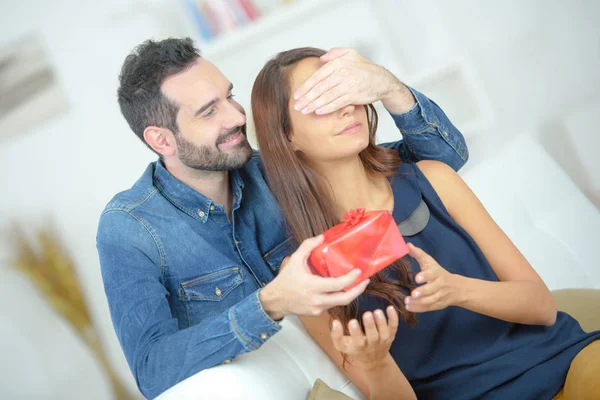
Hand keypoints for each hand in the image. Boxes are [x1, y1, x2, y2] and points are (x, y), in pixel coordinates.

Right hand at [259, 235, 369, 319]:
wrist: (275, 300)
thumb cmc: (286, 279)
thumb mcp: (294, 260)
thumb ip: (308, 246)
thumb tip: (322, 237)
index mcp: (312, 286)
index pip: (337, 285)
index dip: (351, 279)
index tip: (359, 271)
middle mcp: (317, 300)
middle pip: (345, 299)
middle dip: (358, 290)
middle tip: (366, 280)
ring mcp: (318, 308)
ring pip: (340, 303)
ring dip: (350, 294)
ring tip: (357, 284)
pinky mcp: (318, 313)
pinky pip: (332, 305)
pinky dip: (339, 297)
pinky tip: (342, 289)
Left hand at [292, 48, 413, 114]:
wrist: (382, 80)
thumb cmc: (364, 69)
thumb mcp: (351, 54)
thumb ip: (335, 53)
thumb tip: (322, 58)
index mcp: (338, 63)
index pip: (317, 77)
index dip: (305, 87)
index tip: (297, 95)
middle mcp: (342, 73)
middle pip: (319, 88)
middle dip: (306, 98)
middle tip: (297, 106)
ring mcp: (348, 85)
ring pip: (326, 96)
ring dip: (313, 105)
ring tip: (304, 111)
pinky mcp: (354, 95)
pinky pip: (337, 103)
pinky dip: (327, 108)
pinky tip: (318, 112)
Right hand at [331, 307, 398, 370]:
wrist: (373, 360)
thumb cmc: (354, 348)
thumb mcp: (342, 345)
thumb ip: (336, 335)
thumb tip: (335, 322)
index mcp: (358, 347)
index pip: (357, 341)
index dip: (355, 332)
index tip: (352, 321)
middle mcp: (371, 345)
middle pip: (372, 337)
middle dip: (370, 325)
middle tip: (367, 314)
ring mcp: (382, 340)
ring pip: (384, 332)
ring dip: (381, 322)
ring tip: (377, 311)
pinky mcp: (391, 335)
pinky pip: (394, 327)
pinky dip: (394, 318)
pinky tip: (390, 308)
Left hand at [404, 243, 463, 311]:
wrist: (457, 288)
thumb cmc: (438, 272)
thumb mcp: (430, 262)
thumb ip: (418, 254)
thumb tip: (407, 245)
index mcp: (437, 273)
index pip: (432, 274)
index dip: (425, 276)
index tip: (417, 278)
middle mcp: (440, 285)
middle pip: (432, 289)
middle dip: (423, 292)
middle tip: (413, 294)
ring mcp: (440, 296)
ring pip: (430, 301)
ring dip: (419, 303)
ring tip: (407, 301)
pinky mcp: (438, 305)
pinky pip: (429, 308)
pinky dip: (419, 309)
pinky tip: (409, 307)